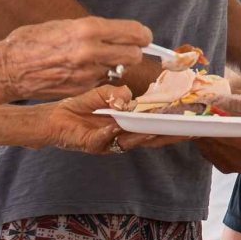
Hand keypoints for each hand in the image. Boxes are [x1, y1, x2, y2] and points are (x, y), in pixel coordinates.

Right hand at [0, 17, 152, 102]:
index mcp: (88, 29)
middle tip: (126, 49)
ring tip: (98, 59)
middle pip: (134, 55)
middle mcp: (91, 51)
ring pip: (119, 70)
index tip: (142, 36)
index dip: (142, 35)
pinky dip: (98, 76)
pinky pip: (101, 81)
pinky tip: (83, 71)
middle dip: (133, 52)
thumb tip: (115, 33)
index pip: (134, 32)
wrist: (7, 68)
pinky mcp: (81, 89)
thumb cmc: (31, 41)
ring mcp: (87, 73)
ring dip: (115, 65)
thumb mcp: (64, 25)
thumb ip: (92, 30)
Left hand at [32, 85, 178, 153]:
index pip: (154, 127)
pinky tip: (116, 126)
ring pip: (130, 142)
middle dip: (167, 135)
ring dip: (142, 135)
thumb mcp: (98, 95)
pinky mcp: (89, 146)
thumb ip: (114, 94)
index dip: (172, 126)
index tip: (191, 121)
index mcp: (126, 126)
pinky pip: (103, 142)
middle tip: (185, 129)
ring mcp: (107, 145)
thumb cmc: (75, 108)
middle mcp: (120, 138)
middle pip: (149, 139)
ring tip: (155, 128)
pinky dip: (110, 134)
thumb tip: (128, 96)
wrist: (48, 120)